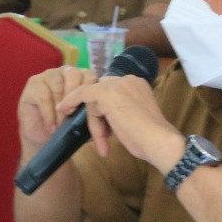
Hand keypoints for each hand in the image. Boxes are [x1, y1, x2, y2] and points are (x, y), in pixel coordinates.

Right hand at [18, 66, 97, 150]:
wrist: (42, 136)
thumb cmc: (66, 126)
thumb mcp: (83, 121)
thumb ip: (93, 115)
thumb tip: (102, 117)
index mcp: (81, 77)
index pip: (90, 75)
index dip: (90, 91)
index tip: (88, 111)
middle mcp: (65, 72)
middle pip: (74, 74)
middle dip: (74, 95)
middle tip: (72, 114)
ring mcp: (49, 75)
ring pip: (58, 85)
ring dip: (61, 109)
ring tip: (61, 126)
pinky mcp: (33, 83)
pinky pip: (43, 96)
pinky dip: (49, 114)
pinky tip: (52, 127)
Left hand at [57, 75, 184, 171]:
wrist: (158, 142)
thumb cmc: (149, 137)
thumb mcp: (134, 117)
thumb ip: (121, 109)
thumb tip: (104, 113)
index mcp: (137, 84)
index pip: (111, 90)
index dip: (102, 108)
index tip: (99, 124)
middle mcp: (128, 79)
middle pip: (100, 92)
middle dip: (96, 115)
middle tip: (103, 137)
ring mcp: (118, 85)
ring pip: (92, 99)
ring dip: (94, 122)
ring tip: (103, 142)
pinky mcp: (107, 94)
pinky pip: (82, 93)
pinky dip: (71, 100)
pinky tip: (63, 108)